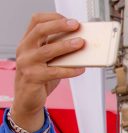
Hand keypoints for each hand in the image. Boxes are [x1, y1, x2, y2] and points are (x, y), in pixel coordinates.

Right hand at [12, 13, 85, 131]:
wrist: (27, 99)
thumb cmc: (40, 76)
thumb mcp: (47, 60)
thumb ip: (58, 50)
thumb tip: (82, 43)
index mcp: (28, 42)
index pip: (36, 21)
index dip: (53, 18)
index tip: (70, 20)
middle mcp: (25, 50)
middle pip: (40, 30)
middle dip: (59, 26)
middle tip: (76, 26)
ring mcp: (27, 63)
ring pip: (47, 50)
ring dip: (66, 46)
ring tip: (81, 43)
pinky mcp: (33, 78)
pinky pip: (54, 72)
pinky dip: (70, 70)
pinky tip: (81, 69)